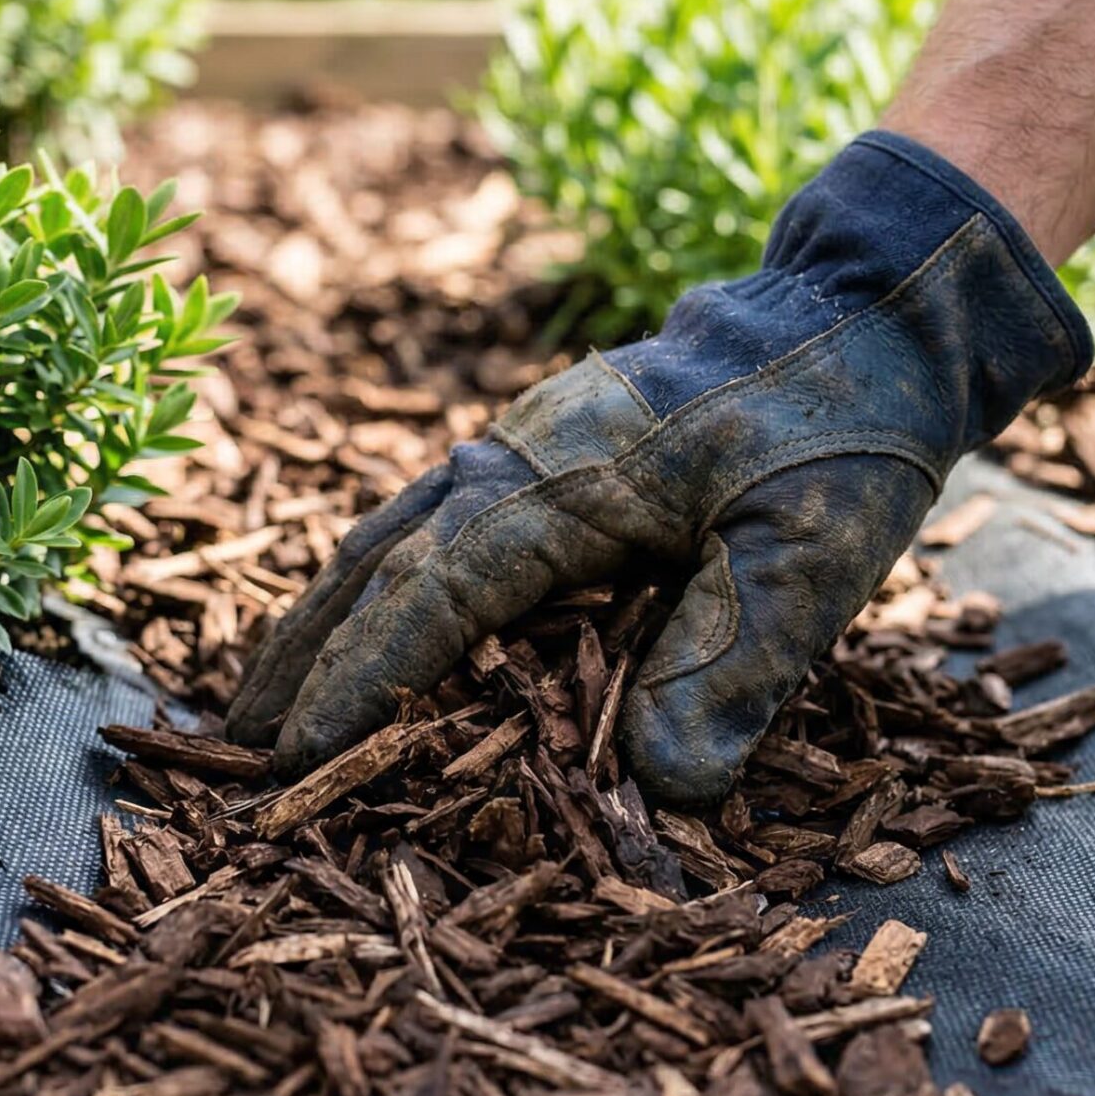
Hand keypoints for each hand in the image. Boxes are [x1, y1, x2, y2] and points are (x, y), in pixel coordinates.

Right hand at [227, 132, 1090, 810]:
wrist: (866, 306)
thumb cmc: (841, 422)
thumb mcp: (812, 553)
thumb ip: (735, 664)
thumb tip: (661, 789)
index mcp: (556, 485)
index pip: (426, 600)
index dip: (357, 685)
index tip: (291, 760)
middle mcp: (510, 458)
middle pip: (368, 564)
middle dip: (296, 657)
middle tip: (227, 744)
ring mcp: (519, 445)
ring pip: (384, 539)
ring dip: (320, 620)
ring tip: (263, 697)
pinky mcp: (545, 451)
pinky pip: (427, 524)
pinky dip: (375, 584)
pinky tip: (367, 626)